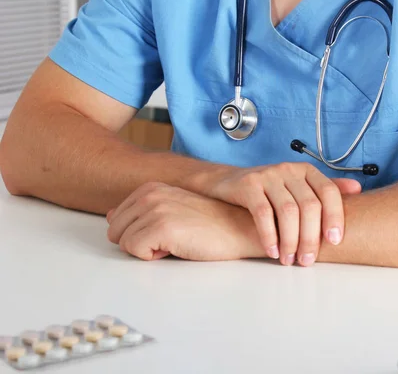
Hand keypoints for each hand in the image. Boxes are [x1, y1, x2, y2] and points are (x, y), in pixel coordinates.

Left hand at [106, 183, 262, 260]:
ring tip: (177, 241)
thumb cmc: (211, 224)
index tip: (167, 231)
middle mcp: (150, 194)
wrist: (241, 228)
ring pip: (124, 243)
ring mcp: (155, 209)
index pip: (116, 220)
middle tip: (171, 238)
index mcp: (150, 188)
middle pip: (115, 232)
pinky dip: (154, 256)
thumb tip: (110, 215)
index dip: (140, 234)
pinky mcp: (162, 226)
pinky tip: (178, 246)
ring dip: (148, 250)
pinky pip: (135, 251)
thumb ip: (139, 212)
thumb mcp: (172, 211)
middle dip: (139, 242)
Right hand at [199, 163, 360, 266]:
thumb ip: (325, 190)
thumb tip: (358, 189)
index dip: (335, 217)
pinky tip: (272, 251)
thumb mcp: (298, 187)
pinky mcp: (248, 185)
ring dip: (291, 240)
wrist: (227, 182)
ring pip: (287, 211)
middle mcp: (289, 170)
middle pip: (309, 205)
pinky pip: (262, 213)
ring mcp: (268, 176)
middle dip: (311, 237)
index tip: (335, 241)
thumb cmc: (269, 191)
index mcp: (306, 171)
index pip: (329, 192)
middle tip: (308, 261)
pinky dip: (270, 235)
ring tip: (289, 260)